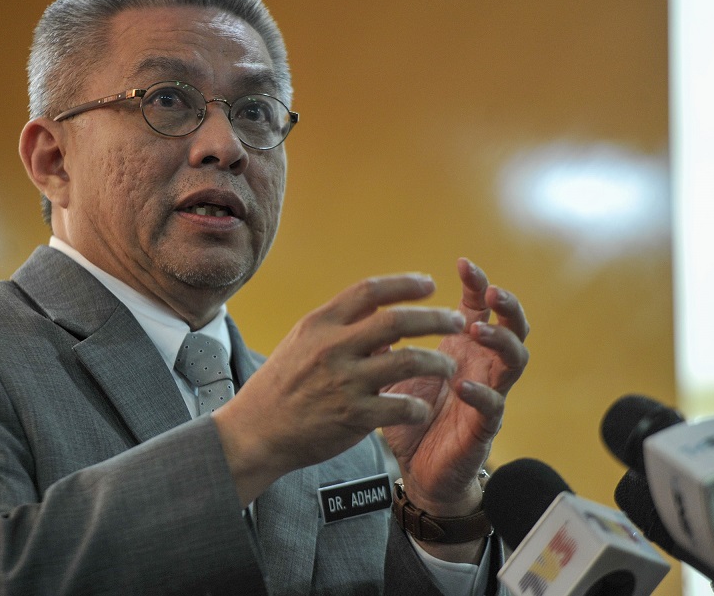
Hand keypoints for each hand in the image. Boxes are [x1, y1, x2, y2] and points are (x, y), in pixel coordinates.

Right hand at [213, 273, 466, 505]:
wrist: (256, 430)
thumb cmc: (281, 385)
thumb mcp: (301, 342)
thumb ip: (340, 327)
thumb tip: (380, 315)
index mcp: (320, 323)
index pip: (370, 290)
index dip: (404, 284)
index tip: (429, 284)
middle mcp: (333, 347)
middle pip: (397, 321)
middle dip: (434, 318)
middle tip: (457, 320)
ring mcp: (344, 381)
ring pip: (407, 361)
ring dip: (436, 362)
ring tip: (448, 366)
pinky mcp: (353, 416)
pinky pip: (401, 406)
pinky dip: (418, 406)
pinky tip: (423, 408)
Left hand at [382, 258, 529, 516]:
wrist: (416, 469)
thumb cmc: (411, 415)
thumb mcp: (395, 370)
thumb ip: (391, 341)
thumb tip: (371, 307)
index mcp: (462, 348)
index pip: (478, 308)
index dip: (476, 284)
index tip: (463, 264)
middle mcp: (481, 366)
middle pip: (512, 327)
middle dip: (506, 306)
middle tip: (491, 292)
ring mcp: (488, 394)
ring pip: (514, 361)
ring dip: (500, 342)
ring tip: (477, 330)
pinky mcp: (483, 427)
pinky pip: (492, 407)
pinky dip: (479, 394)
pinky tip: (462, 385)